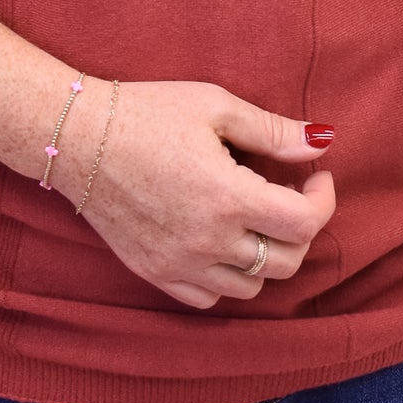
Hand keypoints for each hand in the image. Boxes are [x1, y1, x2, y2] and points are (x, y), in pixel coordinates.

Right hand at [57, 81, 336, 309]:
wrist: (79, 138)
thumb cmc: (147, 112)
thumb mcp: (214, 106)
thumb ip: (272, 130)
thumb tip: (321, 142)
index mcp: (228, 196)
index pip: (304, 223)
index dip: (323, 199)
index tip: (315, 174)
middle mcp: (209, 241)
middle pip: (286, 260)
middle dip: (301, 227)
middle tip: (290, 193)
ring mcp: (181, 264)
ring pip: (252, 286)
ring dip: (267, 253)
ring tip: (255, 215)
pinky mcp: (156, 273)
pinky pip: (210, 296)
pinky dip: (228, 276)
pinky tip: (221, 240)